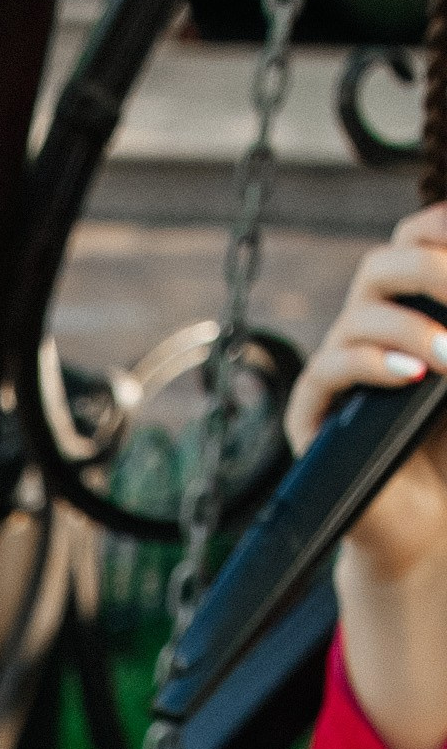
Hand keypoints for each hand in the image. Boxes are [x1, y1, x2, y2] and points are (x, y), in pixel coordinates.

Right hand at [284, 202, 446, 585]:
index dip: (437, 225)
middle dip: (428, 266)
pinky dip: (372, 365)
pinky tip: (411, 377)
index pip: (413, 240)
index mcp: (410, 307)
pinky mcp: (314, 415)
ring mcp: (338, 371)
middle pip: (380, 264)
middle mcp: (369, 331)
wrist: (426, 523)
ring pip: (358, 317)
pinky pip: (330, 370)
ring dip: (409, 328)